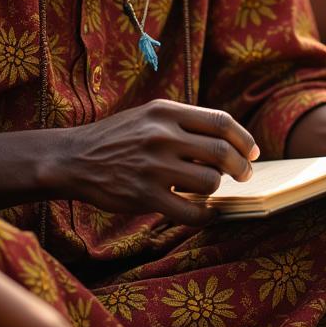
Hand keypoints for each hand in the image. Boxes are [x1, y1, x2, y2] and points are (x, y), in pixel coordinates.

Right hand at [57, 100, 258, 223]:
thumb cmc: (119, 137)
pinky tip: (205, 212)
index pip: (222, 122)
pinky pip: (190, 210)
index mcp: (166, 112)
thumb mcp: (150, 115)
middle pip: (222, 152)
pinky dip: (205, 214)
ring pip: (210, 181)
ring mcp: (153, 166)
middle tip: (244, 175)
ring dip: (215, 188)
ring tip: (207, 188)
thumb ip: (186, 122)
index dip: (244, 139)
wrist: (73, 158)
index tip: (252, 152)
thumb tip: (230, 140)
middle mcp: (161, 135)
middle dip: (241, 167)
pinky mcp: (144, 195)